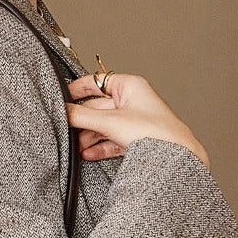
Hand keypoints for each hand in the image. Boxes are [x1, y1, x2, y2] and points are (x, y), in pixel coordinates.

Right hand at [64, 70, 210, 169]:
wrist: (175, 156)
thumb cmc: (155, 132)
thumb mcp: (109, 121)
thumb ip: (81, 116)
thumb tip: (62, 111)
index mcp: (129, 86)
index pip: (97, 81)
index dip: (78, 88)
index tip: (63, 97)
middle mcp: (132, 101)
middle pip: (98, 107)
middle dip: (82, 120)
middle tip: (67, 128)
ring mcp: (134, 121)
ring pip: (104, 125)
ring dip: (89, 136)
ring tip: (76, 146)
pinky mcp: (136, 139)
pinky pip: (112, 140)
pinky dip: (100, 146)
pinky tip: (89, 153)